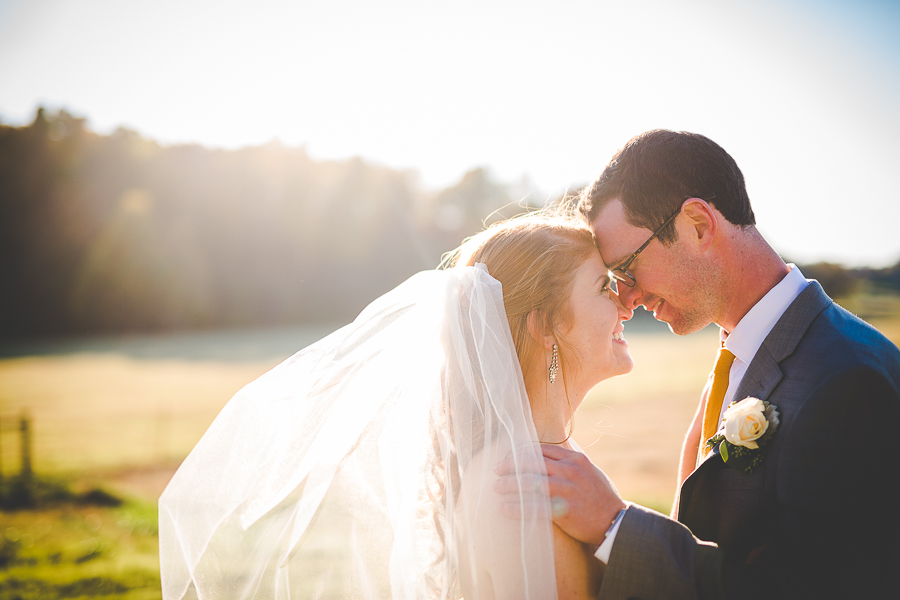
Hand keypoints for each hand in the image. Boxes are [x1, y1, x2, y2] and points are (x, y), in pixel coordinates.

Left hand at [493, 444, 625, 544]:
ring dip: (509, 484)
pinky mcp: (565, 510)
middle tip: (496, 470)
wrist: (616, 522)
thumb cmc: (600, 496)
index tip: (509, 456)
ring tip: (496, 487)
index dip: (521, 452)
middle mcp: (571, 471)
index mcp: (575, 459)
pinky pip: (534, 507)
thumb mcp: (589, 470)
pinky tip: (503, 508)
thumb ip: (570, 460)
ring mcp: (568, 489)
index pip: (541, 449)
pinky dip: (516, 507)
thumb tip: (552, 449)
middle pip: (532, 462)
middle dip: (510, 465)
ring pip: (530, 482)